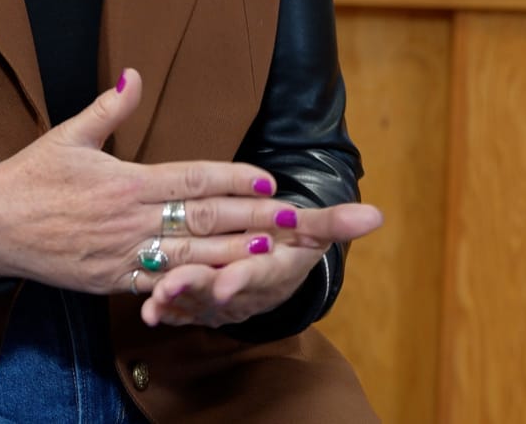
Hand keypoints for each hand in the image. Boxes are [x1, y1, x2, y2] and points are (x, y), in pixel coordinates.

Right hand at [0, 68, 284, 292]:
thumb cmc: (29, 176)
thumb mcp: (68, 136)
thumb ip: (109, 109)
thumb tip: (134, 76)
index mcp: (128, 181)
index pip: (194, 177)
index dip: (236, 179)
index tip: (270, 181)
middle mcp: (132, 219)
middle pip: (204, 218)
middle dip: (253, 219)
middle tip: (294, 219)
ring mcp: (123, 254)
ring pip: (191, 257)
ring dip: (235, 255)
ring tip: (274, 251)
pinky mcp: (111, 282)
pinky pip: (159, 286)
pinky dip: (193, 287)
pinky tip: (222, 286)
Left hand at [141, 201, 383, 327]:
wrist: (274, 266)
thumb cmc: (292, 241)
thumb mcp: (314, 230)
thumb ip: (337, 222)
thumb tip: (377, 215)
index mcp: (274, 269)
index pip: (261, 273)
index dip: (245, 277)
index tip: (227, 282)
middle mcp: (248, 289)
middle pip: (222, 290)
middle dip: (198, 289)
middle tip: (173, 286)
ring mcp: (223, 299)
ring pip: (197, 301)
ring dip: (175, 301)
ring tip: (155, 299)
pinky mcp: (200, 303)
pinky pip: (181, 310)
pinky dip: (165, 310)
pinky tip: (148, 309)